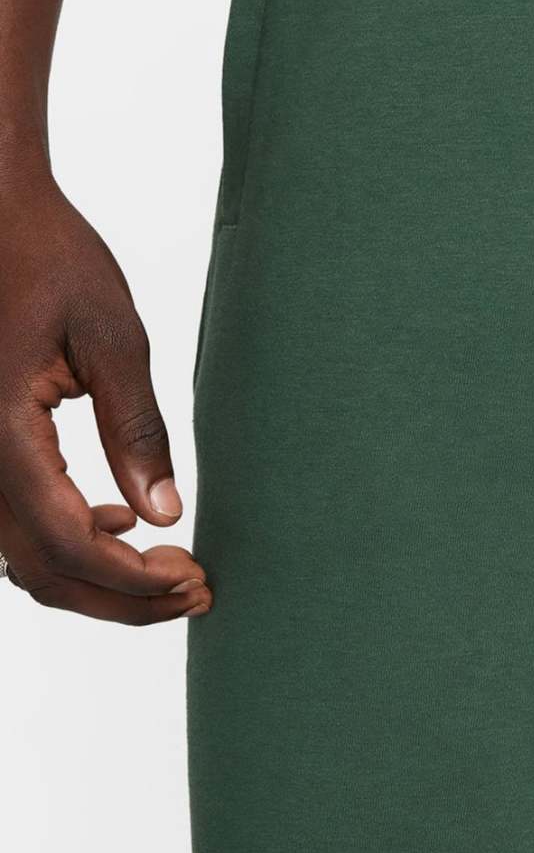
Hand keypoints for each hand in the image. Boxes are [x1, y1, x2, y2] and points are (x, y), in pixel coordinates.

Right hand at [0, 170, 210, 622]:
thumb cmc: (48, 255)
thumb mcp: (111, 335)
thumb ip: (135, 428)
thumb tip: (164, 513)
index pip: (68, 542)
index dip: (133, 579)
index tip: (193, 579)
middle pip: (42, 570)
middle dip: (122, 597)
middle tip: (196, 591)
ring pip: (22, 558)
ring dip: (96, 577)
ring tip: (170, 567)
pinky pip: (11, 523)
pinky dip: (66, 542)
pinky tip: (120, 520)